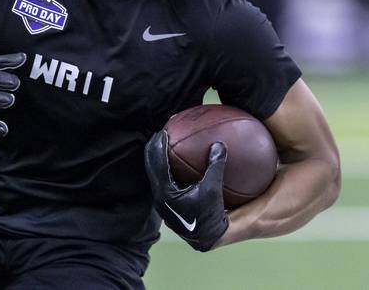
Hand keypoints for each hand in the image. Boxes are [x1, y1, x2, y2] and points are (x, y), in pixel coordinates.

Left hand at [144, 130, 228, 251]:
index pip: (157, 163)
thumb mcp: (213, 189)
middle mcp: (158, 196)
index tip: (162, 132)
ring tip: (163, 144)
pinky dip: (163, 168)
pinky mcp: (165, 203)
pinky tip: (172, 162)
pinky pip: (160, 180)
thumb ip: (215, 166)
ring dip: (157, 158)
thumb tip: (219, 144)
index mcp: (166, 191)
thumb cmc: (210, 214)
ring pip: (153, 173)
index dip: (158, 145)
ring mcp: (160, 200)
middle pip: (150, 166)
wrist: (206, 237)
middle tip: (160, 133)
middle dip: (153, 148)